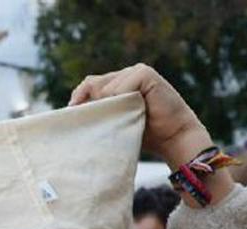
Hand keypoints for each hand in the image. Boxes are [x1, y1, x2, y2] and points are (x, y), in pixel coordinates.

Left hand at [68, 64, 210, 167]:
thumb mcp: (118, 123)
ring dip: (108, 107)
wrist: (174, 138)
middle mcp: (127, 74)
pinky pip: (121, 88)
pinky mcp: (146, 74)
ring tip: (120, 121)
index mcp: (120, 83)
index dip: (79, 97)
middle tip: (90, 119)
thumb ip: (102, 114)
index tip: (71, 113)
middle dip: (89, 102)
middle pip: (95, 83)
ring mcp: (137, 72)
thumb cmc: (147, 135)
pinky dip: (121, 100)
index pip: (91, 84)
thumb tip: (72, 113)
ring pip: (106, 87)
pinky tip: (132, 112)